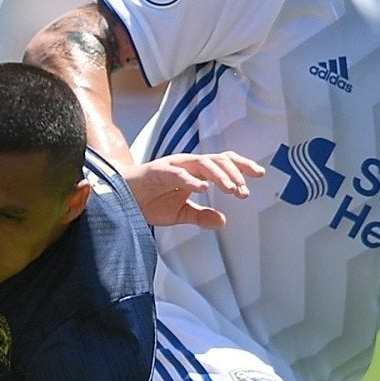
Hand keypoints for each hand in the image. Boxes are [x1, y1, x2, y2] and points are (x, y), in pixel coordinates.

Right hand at [125, 151, 263, 229]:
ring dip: (219, 175)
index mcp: (194, 172)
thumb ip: (201, 216)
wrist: (120, 199)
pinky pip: (177, 172)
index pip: (223, 162)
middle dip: (235, 172)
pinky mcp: (157, 171)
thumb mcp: (180, 213)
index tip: (259, 175)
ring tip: (230, 189)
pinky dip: (191, 179)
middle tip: (244, 190)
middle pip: (218, 159)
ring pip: (202, 163)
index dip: (242, 166)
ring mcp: (172, 165)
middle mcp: (186, 164)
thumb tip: (223, 221)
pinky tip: (202, 188)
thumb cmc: (149, 201)